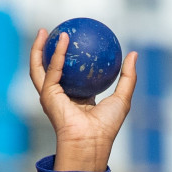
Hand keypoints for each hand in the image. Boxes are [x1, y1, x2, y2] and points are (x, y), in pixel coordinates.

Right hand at [29, 29, 137, 171]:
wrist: (92, 141)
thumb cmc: (107, 125)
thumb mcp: (122, 97)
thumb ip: (128, 76)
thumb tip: (133, 53)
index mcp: (77, 99)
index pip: (72, 75)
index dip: (73, 58)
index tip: (77, 41)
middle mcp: (61, 96)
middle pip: (50, 68)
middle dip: (47, 50)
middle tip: (56, 31)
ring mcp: (52, 96)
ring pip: (39, 67)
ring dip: (38, 48)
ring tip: (45, 30)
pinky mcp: (47, 95)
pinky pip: (51, 69)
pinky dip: (56, 54)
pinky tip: (62, 39)